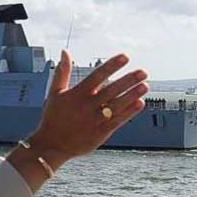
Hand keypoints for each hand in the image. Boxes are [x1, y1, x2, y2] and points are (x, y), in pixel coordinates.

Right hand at [27, 51, 148, 163]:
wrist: (52, 144)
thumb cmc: (54, 117)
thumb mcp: (56, 92)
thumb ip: (62, 71)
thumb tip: (65, 52)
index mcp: (77, 94)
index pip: (98, 76)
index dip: (112, 66)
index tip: (125, 57)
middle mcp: (87, 105)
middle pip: (111, 90)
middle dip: (128, 80)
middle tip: (143, 72)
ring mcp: (95, 119)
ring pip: (117, 105)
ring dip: (132, 95)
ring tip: (145, 86)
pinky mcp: (100, 133)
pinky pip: (117, 121)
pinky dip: (129, 112)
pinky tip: (140, 103)